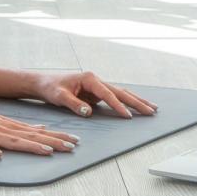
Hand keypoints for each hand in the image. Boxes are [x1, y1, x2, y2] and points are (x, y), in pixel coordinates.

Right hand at [0, 100, 79, 158]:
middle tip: (72, 146)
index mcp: (9, 125)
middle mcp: (3, 128)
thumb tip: (41, 130)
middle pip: (31, 136)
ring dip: (30, 146)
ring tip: (47, 151)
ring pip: (13, 140)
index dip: (56, 136)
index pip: (37, 132)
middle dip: (52, 141)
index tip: (74, 140)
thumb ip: (18, 127)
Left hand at [33, 71, 157, 118]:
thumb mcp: (59, 97)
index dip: (118, 106)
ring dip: (136, 101)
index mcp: (89, 78)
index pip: (107, 94)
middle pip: (121, 92)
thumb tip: (89, 112)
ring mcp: (97, 86)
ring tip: (153, 108)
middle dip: (137, 102)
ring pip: (121, 93)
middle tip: (152, 111)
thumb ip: (74, 104)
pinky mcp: (96, 93)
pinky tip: (137, 106)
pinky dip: (127, 102)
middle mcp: (96, 80)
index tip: (128, 116)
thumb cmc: (50, 88)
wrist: (43, 83)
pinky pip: (115, 98)